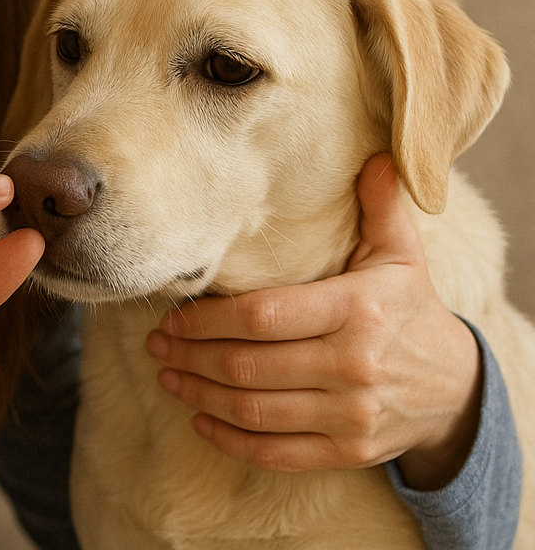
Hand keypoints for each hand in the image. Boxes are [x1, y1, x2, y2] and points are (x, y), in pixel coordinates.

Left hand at [146, 154, 481, 489]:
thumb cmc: (409, 308)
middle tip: (155, 344)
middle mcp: (352, 367)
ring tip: (166, 375)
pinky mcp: (348, 452)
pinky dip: (231, 440)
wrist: (455, 387)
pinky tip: (200, 419)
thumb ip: (381, 206)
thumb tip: (375, 156)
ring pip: (254, 411)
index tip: (172, 315)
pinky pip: (276, 452)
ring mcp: (351, 417)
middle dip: (190, 356)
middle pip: (248, 365)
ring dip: (199, 394)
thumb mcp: (401, 254)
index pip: (262, 317)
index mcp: (356, 311)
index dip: (208, 320)